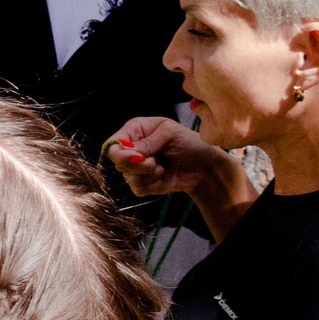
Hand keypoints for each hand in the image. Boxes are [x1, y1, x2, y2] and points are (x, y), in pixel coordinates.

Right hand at [105, 116, 226, 199]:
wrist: (206, 167)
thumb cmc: (191, 143)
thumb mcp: (171, 134)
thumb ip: (147, 142)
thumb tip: (128, 152)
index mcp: (134, 131)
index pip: (112, 144)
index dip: (120, 153)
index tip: (138, 157)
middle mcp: (131, 149)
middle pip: (118, 162)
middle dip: (139, 165)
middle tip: (156, 161)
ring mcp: (135, 167)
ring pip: (128, 177)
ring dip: (150, 174)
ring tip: (164, 166)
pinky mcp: (143, 183)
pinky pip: (138, 189)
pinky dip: (154, 184)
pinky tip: (164, 176)